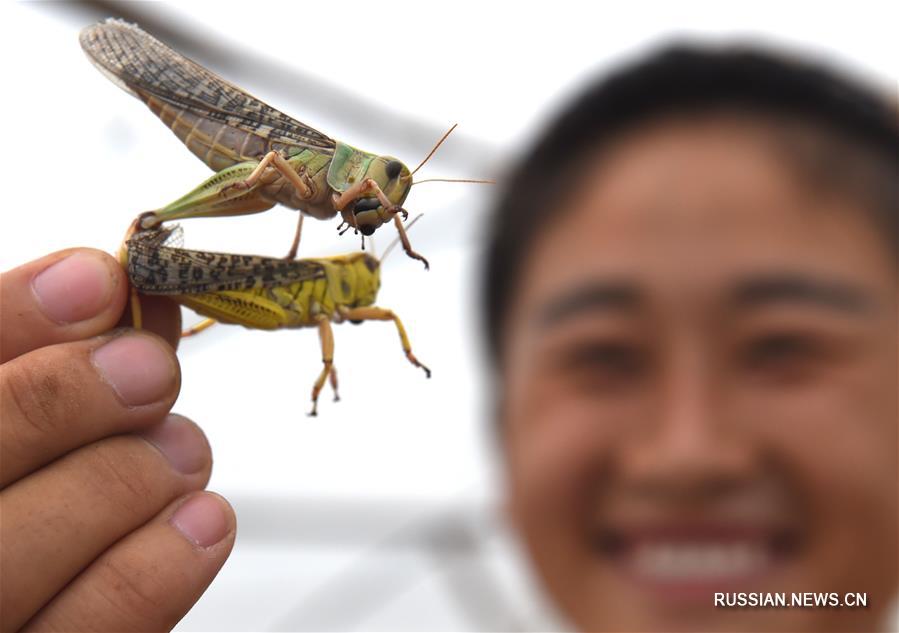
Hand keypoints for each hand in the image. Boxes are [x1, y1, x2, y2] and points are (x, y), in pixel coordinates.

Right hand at [0, 248, 235, 630]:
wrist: (19, 584)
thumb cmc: (21, 478)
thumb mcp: (12, 404)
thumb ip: (31, 352)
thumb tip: (101, 283)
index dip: (11, 318)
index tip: (99, 280)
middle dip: (66, 403)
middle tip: (151, 367)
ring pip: (14, 561)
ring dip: (119, 484)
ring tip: (183, 447)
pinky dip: (153, 573)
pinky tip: (204, 520)